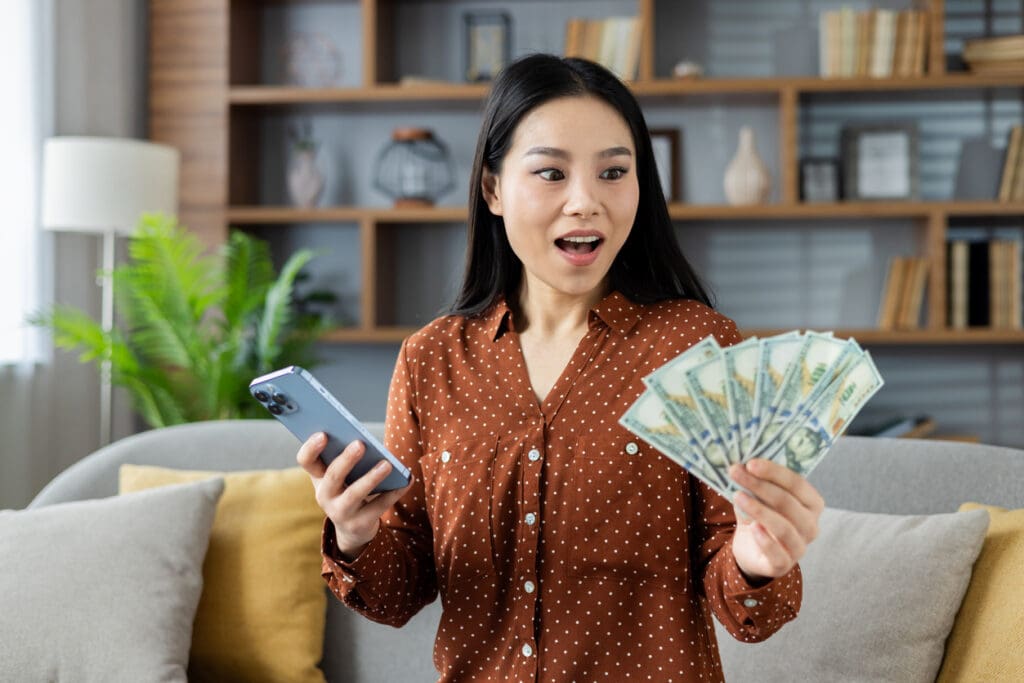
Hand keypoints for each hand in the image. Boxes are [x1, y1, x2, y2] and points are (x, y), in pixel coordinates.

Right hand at [296, 432, 413, 560]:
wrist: (353, 528)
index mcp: (318, 477)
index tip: (323, 434)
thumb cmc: (349, 489)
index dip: (311, 448)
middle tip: (360, 444)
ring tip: (387, 464)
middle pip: (332, 476)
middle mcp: (324, 495)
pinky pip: (379, 506)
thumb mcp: (343, 476)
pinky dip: (394, 492)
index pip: (306, 460)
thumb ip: (347, 458)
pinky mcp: (359, 524)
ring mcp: (340, 512)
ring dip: (371, 478)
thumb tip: (366, 440)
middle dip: (346, 460)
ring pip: (355, 494)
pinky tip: (407, 480)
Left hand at [728, 458, 824, 582]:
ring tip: (738, 496)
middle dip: (760, 486)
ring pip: (783, 527)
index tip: (750, 463)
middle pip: (788, 503)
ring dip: (759, 509)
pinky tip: (752, 528)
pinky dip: (765, 540)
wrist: (751, 549)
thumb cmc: (760, 515)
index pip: (797, 483)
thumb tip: (740, 463)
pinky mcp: (784, 565)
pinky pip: (777, 554)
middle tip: (736, 473)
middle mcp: (811, 526)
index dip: (774, 472)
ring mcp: (800, 547)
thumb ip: (756, 481)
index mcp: (811, 503)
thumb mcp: (759, 496)